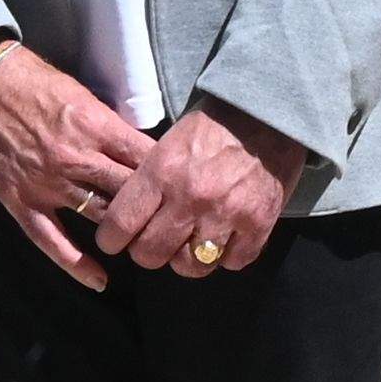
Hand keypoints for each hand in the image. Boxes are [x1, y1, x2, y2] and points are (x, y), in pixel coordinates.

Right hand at [0, 34, 153, 293]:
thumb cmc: (36, 82)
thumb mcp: (86, 96)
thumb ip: (112, 127)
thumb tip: (143, 150)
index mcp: (98, 128)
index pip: (148, 161)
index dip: (172, 177)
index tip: (187, 189)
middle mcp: (77, 159)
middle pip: (130, 191)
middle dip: (157, 207)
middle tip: (177, 222)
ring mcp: (48, 184)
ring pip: (99, 215)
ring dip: (126, 231)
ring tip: (151, 247)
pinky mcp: (20, 201)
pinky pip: (51, 240)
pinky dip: (75, 263)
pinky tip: (99, 280)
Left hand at [89, 100, 309, 281]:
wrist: (268, 115)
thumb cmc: (212, 128)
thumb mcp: (167, 145)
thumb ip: (148, 183)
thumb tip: (128, 221)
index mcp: (162, 173)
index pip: (119, 226)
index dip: (112, 240)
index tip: (117, 240)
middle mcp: (191, 197)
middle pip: (151, 254)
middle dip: (149, 253)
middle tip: (158, 242)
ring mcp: (227, 213)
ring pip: (192, 266)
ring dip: (189, 259)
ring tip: (193, 245)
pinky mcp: (259, 223)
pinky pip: (234, 262)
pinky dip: (228, 256)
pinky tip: (227, 239)